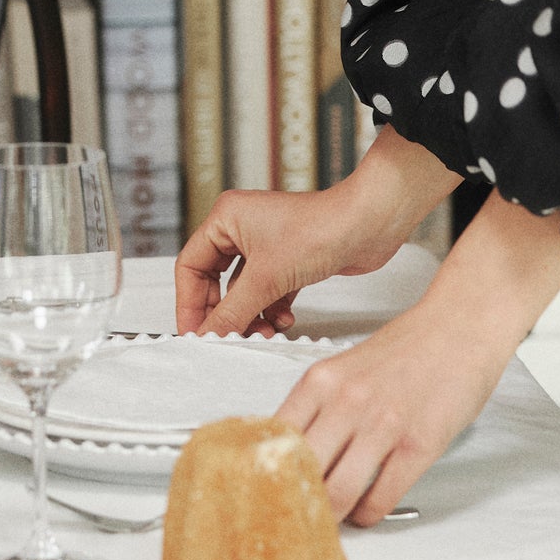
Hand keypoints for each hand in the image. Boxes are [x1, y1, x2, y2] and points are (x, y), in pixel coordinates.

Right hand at [174, 132, 454, 338]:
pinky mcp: (290, 261)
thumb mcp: (266, 279)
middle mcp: (243, 229)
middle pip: (216, 283)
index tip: (194, 334)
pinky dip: (273, 310)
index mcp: (226, 219)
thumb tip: (206, 337)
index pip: (191, 266)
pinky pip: (268, 293)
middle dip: (226, 314)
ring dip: (252, 316)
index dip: (190, 304)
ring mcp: (267, 245)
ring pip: (245, 292)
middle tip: (228, 340)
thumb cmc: (319, 230)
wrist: (369, 224)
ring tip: (264, 334)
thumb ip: (232, 313)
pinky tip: (286, 321)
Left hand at [275, 194, 559, 522]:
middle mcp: (346, 402)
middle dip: (299, 500)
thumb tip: (290, 453)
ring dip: (334, 515)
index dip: (269, 473)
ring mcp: (383, 424)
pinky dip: (369, 514)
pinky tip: (367, 510)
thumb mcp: (345, 367)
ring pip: (338, 493)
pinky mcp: (418, 444)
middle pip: (302, 472)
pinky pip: (381, 497)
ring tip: (334, 518)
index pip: (275, 440)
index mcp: (321, 381)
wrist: (459, 326)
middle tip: (301, 513)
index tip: (271, 490)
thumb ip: (318, 406)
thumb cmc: (407, 348)